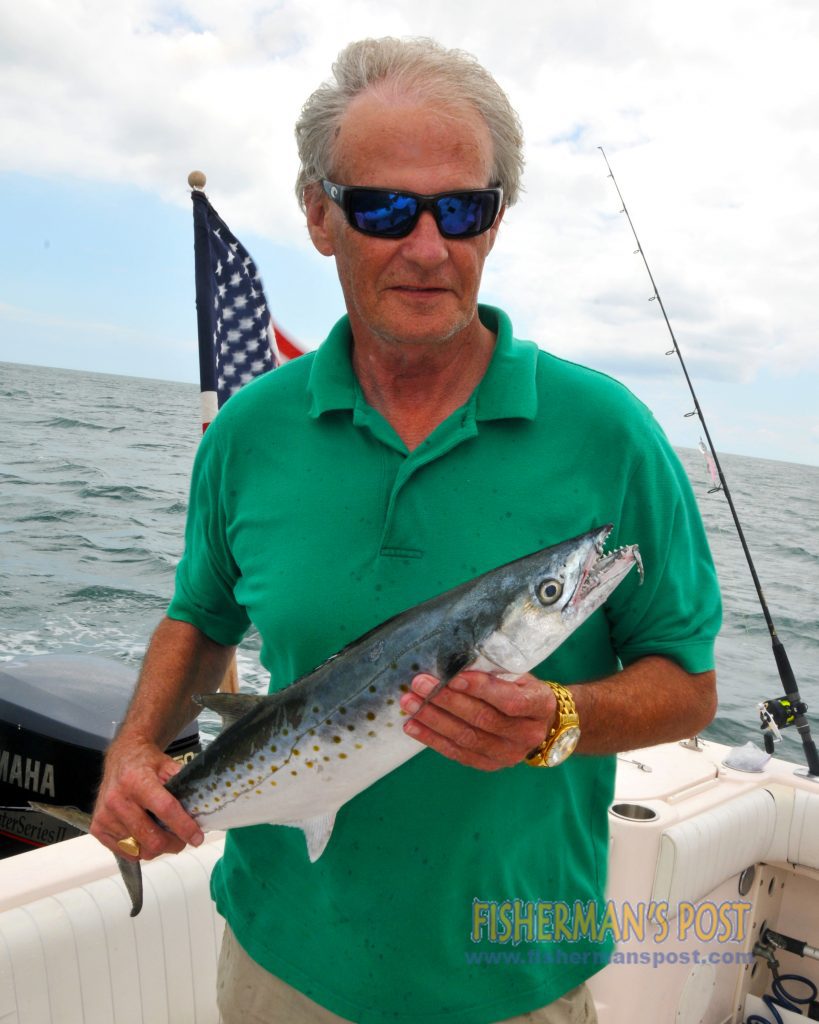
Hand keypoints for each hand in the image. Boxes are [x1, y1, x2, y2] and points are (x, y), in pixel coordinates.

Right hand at [90, 736, 203, 859]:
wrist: (122, 757)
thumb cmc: (146, 763)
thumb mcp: (168, 765)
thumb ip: (183, 785)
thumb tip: (201, 808)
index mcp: (136, 781)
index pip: (165, 809)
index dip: (184, 826)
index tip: (197, 837)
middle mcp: (117, 799)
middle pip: (151, 838)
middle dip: (173, 844)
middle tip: (182, 839)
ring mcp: (105, 816)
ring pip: (139, 849)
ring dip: (158, 847)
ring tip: (165, 835)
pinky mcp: (97, 827)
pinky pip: (125, 852)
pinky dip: (140, 849)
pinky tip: (146, 835)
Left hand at [399, 671, 556, 769]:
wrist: (540, 721)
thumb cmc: (523, 688)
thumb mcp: (518, 674)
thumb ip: (493, 672)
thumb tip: (454, 662)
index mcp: (540, 705)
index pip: (509, 700)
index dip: (480, 689)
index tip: (452, 676)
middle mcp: (528, 734)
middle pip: (483, 719)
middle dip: (448, 701)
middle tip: (420, 685)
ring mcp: (509, 754)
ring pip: (467, 738)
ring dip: (434, 720)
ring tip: (410, 704)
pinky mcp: (490, 765)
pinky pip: (458, 753)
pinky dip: (433, 739)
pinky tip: (413, 726)